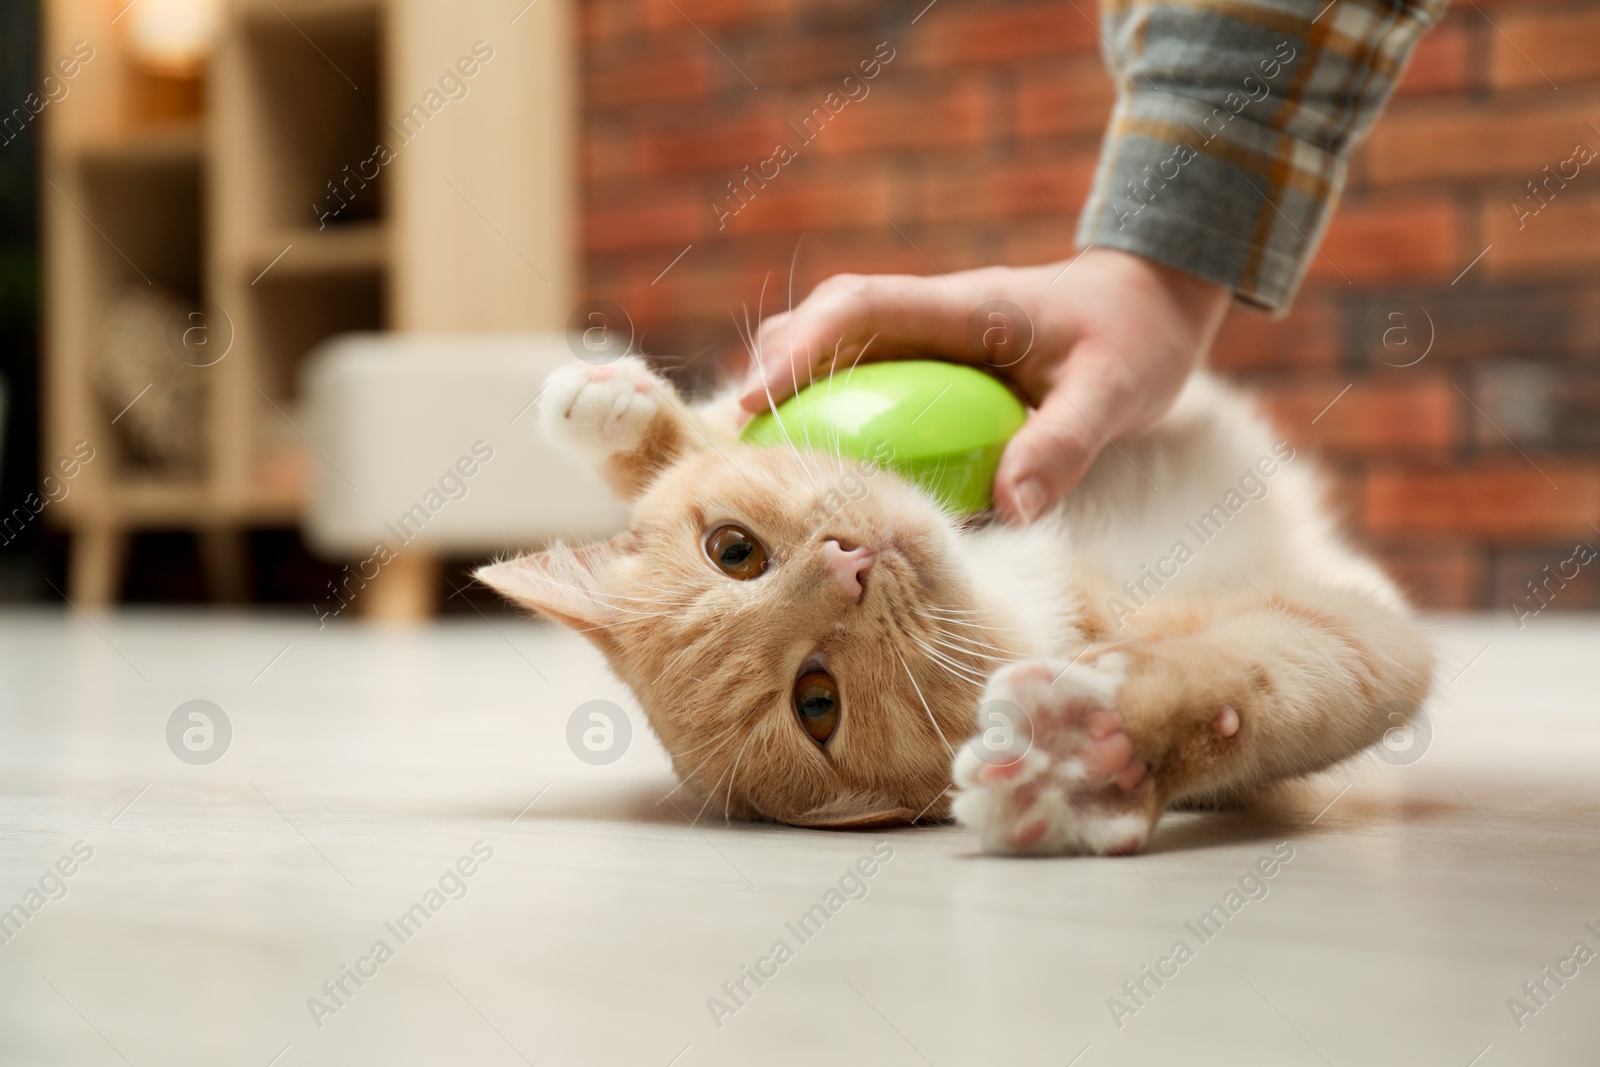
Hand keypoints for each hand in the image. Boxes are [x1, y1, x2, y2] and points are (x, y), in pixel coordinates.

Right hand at [740, 249, 1231, 523]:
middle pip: (827, 323)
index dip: (801, 348)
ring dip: (794, 390)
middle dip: (775, 368)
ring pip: (837, 350)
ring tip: (762, 457)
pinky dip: (833, 413)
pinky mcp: (935, 367)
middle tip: (738, 439)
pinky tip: (825, 468)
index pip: (862, 309)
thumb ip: (1066, 444)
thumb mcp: (1117, 391)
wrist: (1153, 304)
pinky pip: (869, 384)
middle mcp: (933, 316)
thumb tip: (1009, 511)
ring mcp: (929, 340)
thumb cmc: (1136, 338)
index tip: (758, 400)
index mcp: (965, 307)